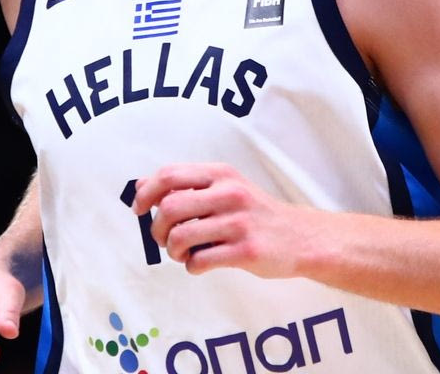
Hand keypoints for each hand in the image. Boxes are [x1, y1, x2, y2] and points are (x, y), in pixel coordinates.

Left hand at [132, 162, 318, 277]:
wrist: (300, 236)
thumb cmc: (255, 213)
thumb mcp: (226, 187)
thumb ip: (187, 185)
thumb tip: (140, 186)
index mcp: (222, 174)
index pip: (169, 175)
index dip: (145, 193)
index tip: (139, 209)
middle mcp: (230, 193)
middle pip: (169, 207)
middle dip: (157, 229)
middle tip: (165, 239)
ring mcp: (238, 222)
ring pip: (180, 237)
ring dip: (174, 251)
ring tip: (185, 253)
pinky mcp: (245, 250)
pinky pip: (199, 262)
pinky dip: (192, 266)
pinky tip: (202, 263)